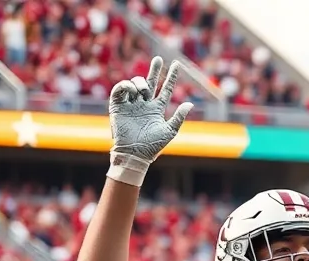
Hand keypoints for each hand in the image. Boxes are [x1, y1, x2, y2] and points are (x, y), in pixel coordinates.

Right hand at [107, 56, 193, 187]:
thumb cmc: (153, 146)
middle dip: (154, 70)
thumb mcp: (169, 131)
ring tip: (142, 91)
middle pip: (150, 82)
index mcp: (156, 109)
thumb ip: (179, 117)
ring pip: (135, 84)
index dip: (171, 77)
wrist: (134, 153)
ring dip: (139, 83)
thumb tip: (191, 104)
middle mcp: (144, 104)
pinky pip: (120, 91)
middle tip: (158, 59)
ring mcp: (131, 104)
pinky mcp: (118, 106)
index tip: (177, 64)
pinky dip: (125, 86)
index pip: (165, 89)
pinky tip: (131, 90)